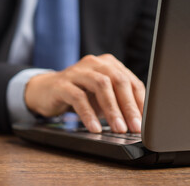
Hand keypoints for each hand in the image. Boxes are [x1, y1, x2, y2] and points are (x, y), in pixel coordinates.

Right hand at [25, 54, 144, 132]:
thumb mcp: (100, 95)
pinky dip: (88, 114)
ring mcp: (76, 72)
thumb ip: (117, 101)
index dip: (139, 101)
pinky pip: (78, 97)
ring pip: (100, 85)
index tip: (145, 121)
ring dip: (112, 109)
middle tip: (135, 127)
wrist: (45, 90)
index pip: (129, 80)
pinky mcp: (61, 84)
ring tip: (118, 128)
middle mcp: (93, 63)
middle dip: (128, 105)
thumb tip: (137, 120)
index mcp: (107, 63)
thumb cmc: (77, 93)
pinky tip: (95, 128)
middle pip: (117, 80)